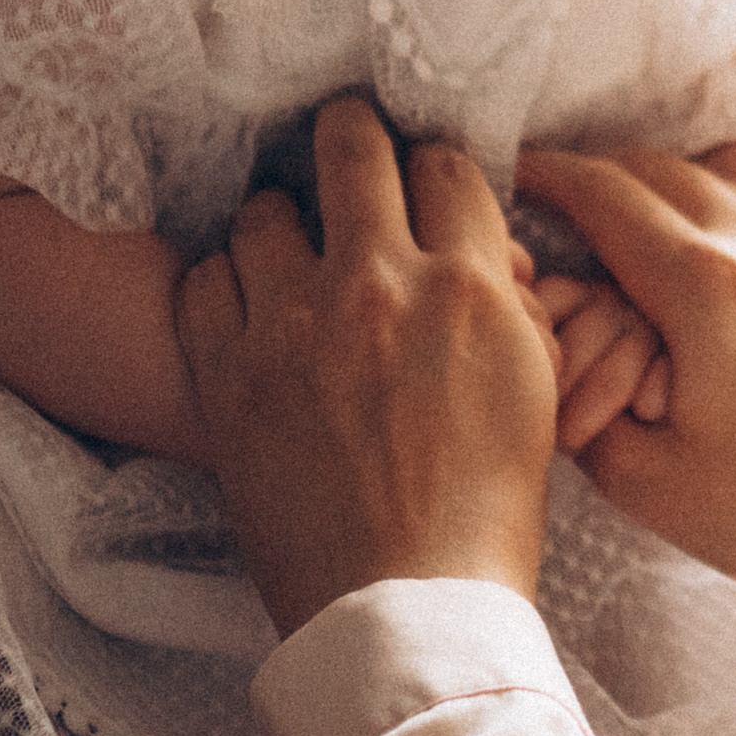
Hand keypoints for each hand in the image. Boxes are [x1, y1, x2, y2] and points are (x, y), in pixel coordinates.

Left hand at [177, 98, 561, 636]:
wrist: (406, 604)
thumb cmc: (485, 510)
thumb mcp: (533, 386)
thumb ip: (507, 301)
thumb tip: (481, 252)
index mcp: (468, 289)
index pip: (447, 167)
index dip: (435, 162)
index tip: (420, 169)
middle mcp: (377, 286)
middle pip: (351, 149)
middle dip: (348, 131)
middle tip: (343, 135)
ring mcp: (291, 326)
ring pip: (263, 213)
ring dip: (281, 225)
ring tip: (290, 252)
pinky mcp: (225, 375)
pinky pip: (202, 281)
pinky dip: (222, 284)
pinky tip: (245, 308)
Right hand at [514, 149, 735, 609]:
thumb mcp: (648, 482)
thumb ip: (582, 411)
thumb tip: (559, 361)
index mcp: (702, 287)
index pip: (603, 197)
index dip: (545, 176)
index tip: (509, 174)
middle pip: (656, 172)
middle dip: (594, 176)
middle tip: (549, 198)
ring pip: (714, 185)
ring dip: (656, 191)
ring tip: (617, 224)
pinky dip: (714, 211)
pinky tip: (699, 251)